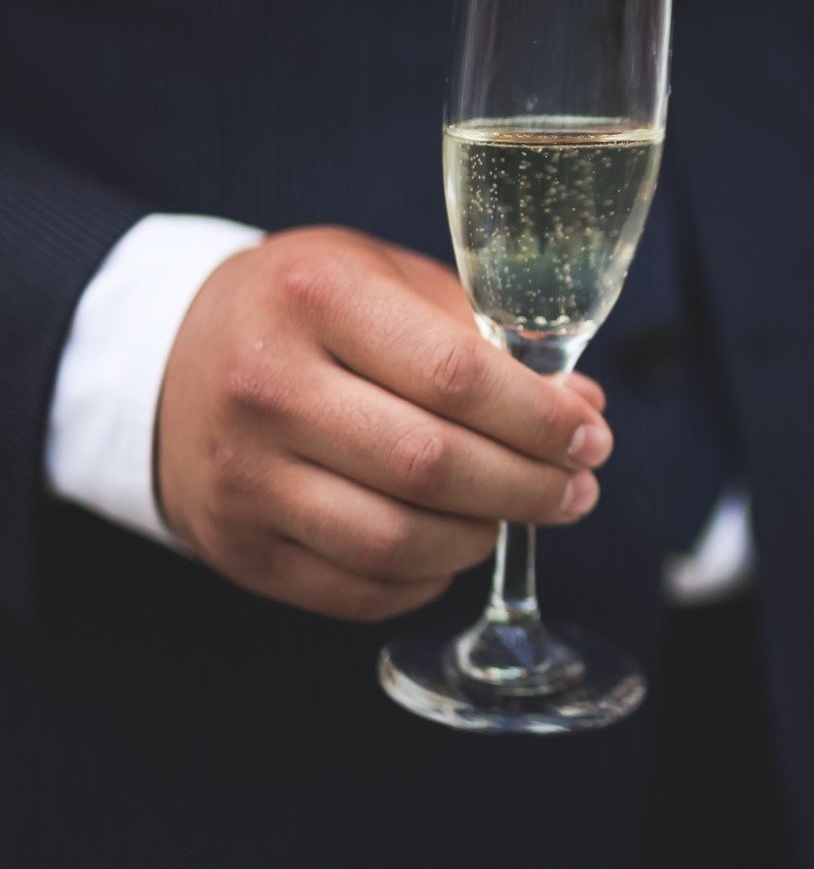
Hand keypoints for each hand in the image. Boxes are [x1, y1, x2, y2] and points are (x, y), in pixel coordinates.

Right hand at [157, 227, 612, 620]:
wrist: (166, 359)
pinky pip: (361, 588)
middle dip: (530, 487)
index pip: (457, 376)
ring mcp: (245, 475)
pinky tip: (452, 545)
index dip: (541, 419)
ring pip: (399, 540)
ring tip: (517, 513)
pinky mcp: (239, 547)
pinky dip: (427, 578)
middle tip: (578, 489)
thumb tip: (582, 408)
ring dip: (483, 537)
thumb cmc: (305, 312)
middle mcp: (268, 388)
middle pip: (433, 466)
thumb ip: (484, 335)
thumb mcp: (384, 279)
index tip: (591, 438)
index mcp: (316, 298)